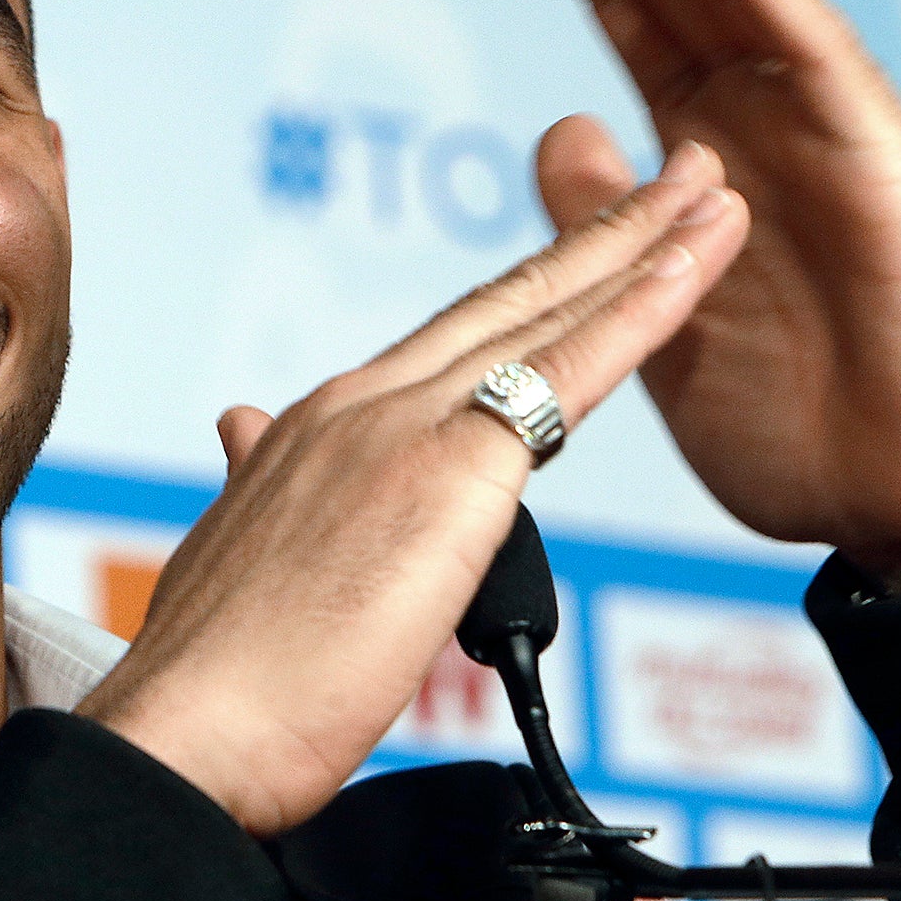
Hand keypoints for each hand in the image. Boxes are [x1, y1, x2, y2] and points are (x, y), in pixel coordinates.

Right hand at [77, 148, 747, 835]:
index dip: (530, 287)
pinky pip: (567, 377)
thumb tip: (242, 428)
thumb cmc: (215, 671)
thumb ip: (257, 476)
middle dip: (602, 230)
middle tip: (681, 175)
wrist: (189, 726)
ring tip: (711, 193)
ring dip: (641, 246)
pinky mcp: (450, 470)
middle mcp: (362, 402)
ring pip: (546, 315)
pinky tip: (690, 269)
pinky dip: (639, 313)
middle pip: (508, 299)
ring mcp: (404, 426)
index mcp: (319, 424)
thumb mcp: (236, 546)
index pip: (452, 340)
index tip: (587, 247)